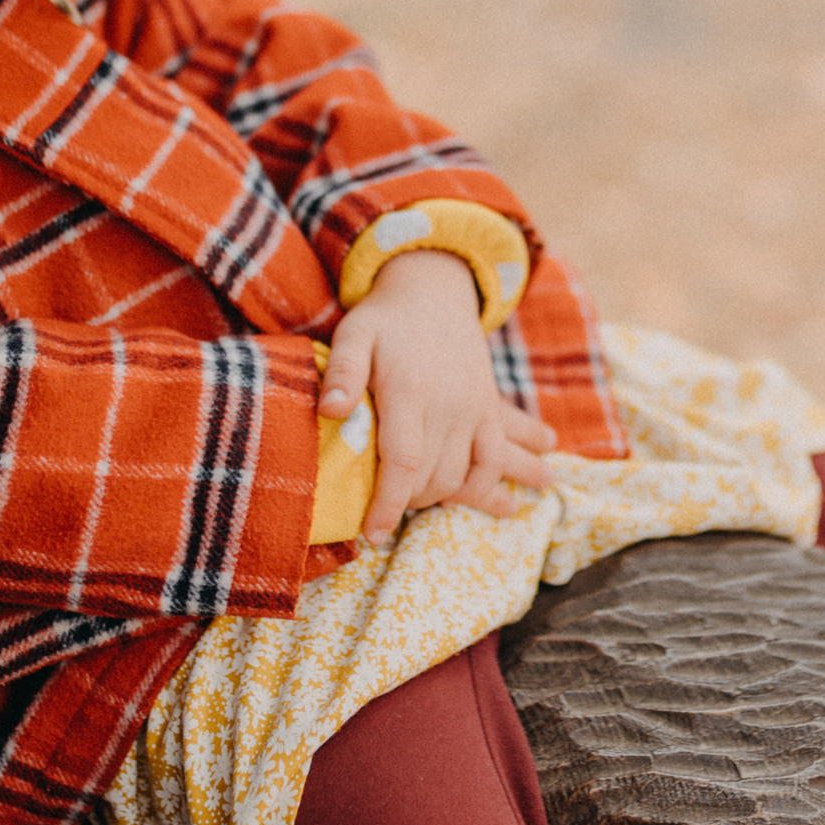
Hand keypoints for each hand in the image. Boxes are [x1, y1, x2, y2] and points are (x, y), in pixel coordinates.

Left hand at [319, 248, 556, 537]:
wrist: (436, 290)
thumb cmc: (385, 319)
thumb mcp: (354, 334)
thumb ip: (342, 372)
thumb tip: (330, 412)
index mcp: (410, 390)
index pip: (403, 462)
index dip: (388, 504)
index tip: (372, 534)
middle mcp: (449, 404)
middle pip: (433, 477)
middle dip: (407, 503)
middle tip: (382, 509)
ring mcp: (475, 407)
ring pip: (466, 475)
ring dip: (441, 498)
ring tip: (417, 502)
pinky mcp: (489, 409)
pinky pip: (494, 459)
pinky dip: (483, 486)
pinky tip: (465, 498)